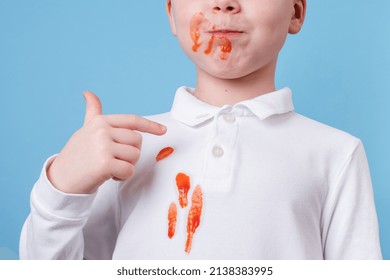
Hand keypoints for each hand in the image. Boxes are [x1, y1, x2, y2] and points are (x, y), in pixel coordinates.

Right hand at [47, 91, 165, 193]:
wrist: (60, 179)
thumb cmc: (76, 155)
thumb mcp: (85, 130)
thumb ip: (92, 113)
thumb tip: (88, 94)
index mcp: (100, 121)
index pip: (132, 120)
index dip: (150, 125)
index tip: (163, 130)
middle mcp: (102, 130)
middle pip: (137, 140)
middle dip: (131, 153)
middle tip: (113, 159)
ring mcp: (103, 146)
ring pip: (135, 156)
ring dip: (126, 166)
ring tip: (109, 167)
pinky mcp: (105, 164)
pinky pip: (129, 170)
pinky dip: (122, 177)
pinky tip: (108, 176)